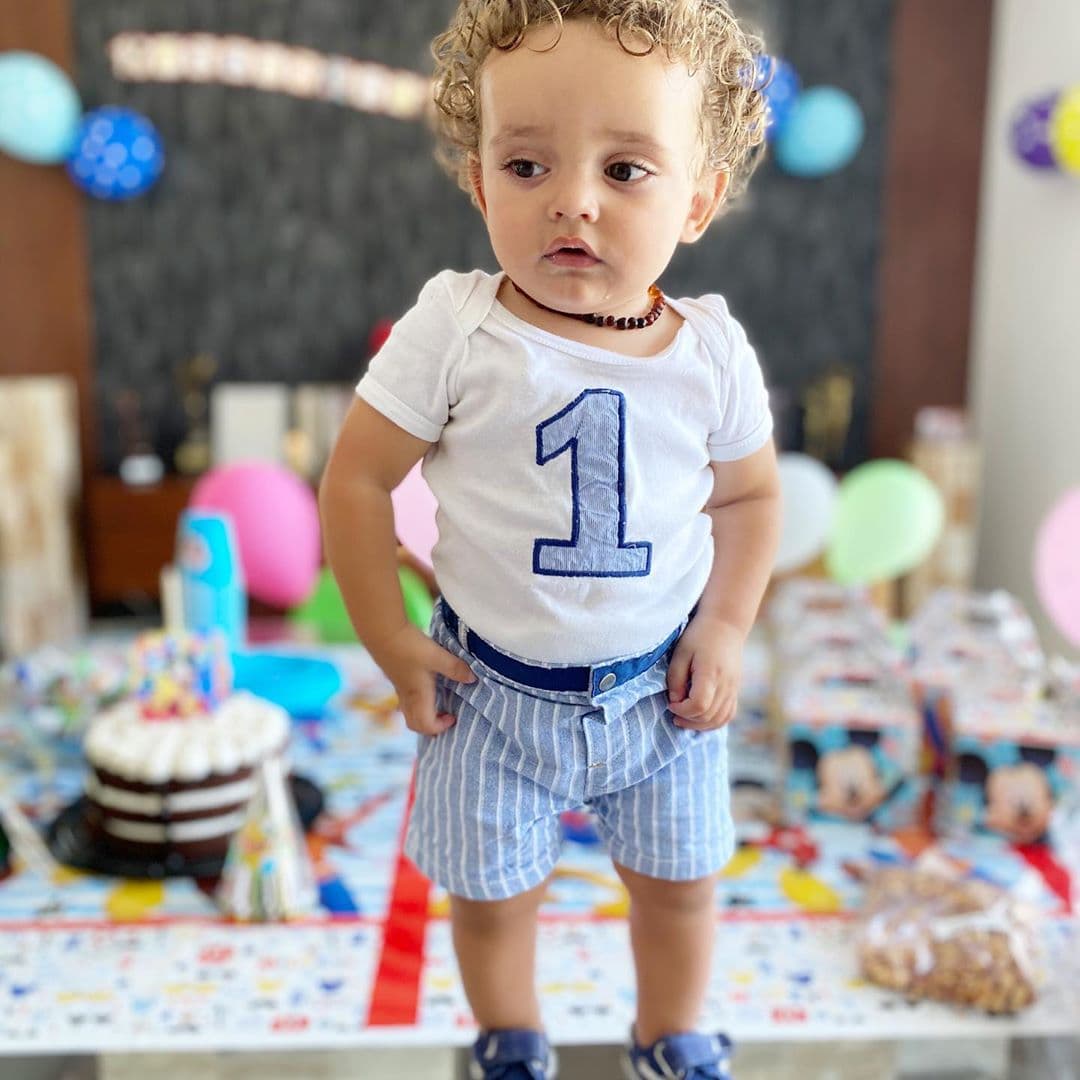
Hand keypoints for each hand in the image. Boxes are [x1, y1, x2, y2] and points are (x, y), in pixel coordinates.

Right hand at [369, 624, 475, 735]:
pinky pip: (406, 700)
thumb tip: (473, 679)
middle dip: (430, 727)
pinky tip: (426, 687)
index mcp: (418, 696)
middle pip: (415, 724)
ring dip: (423, 715)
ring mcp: (399, 688)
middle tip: (445, 717)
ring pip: (409, 713)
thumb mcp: (437, 656)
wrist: (382, 633)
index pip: (426, 725)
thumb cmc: (409, 647)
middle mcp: (407, 696)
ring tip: (438, 704)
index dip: (440, 727)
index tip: (453, 716)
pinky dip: (417, 703)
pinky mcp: (396, 678)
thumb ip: (455, 668)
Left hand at [666, 613, 742, 730]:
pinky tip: (700, 718)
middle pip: (708, 716)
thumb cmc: (699, 636)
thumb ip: (675, 679)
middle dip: (688, 720)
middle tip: (673, 713)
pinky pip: (728, 715)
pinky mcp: (736, 690)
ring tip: (684, 719)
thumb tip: (675, 701)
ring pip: (719, 720)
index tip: (670, 704)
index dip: (682, 710)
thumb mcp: (681, 653)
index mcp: (710, 673)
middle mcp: (725, 684)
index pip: (699, 705)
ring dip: (700, 725)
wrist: (726, 625)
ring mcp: (733, 689)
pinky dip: (714, 722)